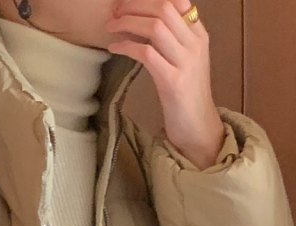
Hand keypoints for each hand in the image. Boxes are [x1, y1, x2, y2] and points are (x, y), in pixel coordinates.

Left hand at [106, 0, 226, 168]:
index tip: (128, 3)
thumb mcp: (184, 62)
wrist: (197, 128)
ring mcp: (186, 62)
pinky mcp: (173, 81)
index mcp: (199, 35)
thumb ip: (172, 41)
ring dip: (128, 22)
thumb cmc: (185, 97)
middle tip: (115, 11)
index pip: (176, 1)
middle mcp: (195, 43)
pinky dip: (127, 46)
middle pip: (164, 8)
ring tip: (111, 26)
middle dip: (135, 5)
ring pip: (155, 26)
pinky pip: (146, 53)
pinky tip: (114, 48)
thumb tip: (144, 24)